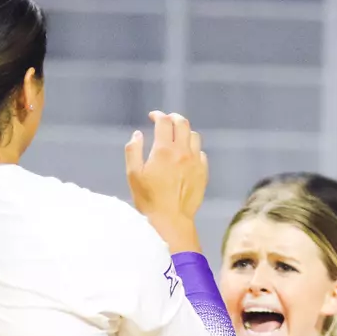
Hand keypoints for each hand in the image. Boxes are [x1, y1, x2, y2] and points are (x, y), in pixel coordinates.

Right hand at [125, 111, 206, 243]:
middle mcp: (182, 152)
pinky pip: (201, 153)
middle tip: (166, 120)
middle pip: (183, 123)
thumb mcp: (133, 174)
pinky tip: (186, 154)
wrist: (171, 220)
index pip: (164, 121)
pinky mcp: (203, 173)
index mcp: (164, 150)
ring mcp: (195, 162)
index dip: (158, 115)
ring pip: (194, 136)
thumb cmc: (148, 199)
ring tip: (177, 136)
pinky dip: (193, 148)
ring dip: (185, 131)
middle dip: (173, 117)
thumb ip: (133, 150)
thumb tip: (137, 134)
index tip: (153, 117)